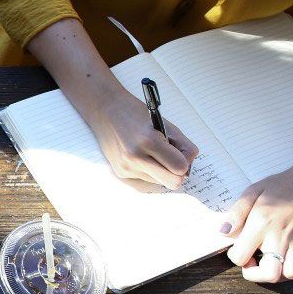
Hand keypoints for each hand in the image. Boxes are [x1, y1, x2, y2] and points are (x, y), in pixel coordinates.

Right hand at [85, 90, 199, 188]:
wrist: (105, 110)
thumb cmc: (136, 114)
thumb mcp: (165, 124)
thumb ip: (183, 146)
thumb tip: (188, 167)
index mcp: (148, 141)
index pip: (180, 168)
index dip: (185, 162)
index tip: (181, 154)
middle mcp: (135, 157)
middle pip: (173, 183)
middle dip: (176, 172)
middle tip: (171, 159)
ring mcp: (126, 167)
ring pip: (160, 182)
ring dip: (160, 171)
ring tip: (150, 153)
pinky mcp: (120, 173)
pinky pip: (146, 180)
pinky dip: (148, 170)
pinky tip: (139, 156)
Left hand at [222, 166, 292, 282]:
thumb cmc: (281, 186)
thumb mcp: (253, 191)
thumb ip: (237, 212)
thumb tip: (224, 232)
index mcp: (261, 224)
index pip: (241, 256)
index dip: (234, 256)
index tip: (236, 247)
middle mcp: (279, 237)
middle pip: (270, 273)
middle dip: (255, 274)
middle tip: (251, 261)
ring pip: (289, 274)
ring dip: (275, 274)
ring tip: (266, 261)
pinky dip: (292, 269)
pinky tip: (282, 259)